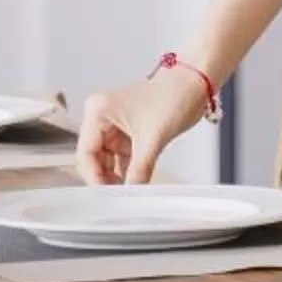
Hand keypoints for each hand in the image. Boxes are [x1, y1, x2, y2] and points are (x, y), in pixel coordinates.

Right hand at [76, 71, 214, 184]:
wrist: (195, 84)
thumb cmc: (173, 94)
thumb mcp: (152, 138)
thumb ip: (139, 170)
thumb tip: (130, 193)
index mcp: (98, 111)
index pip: (86, 153)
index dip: (95, 177)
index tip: (107, 195)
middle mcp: (102, 118)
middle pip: (94, 159)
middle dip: (105, 178)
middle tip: (118, 197)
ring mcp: (115, 126)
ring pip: (107, 161)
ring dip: (118, 177)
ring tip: (129, 193)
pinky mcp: (129, 133)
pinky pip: (122, 158)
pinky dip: (128, 171)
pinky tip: (136, 184)